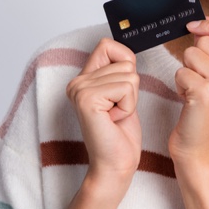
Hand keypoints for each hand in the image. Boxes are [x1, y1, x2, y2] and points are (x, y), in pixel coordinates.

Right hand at [65, 38, 141, 186]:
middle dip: (131, 88)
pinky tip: (114, 120)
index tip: (121, 89)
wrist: (115, 164)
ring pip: (129, 75)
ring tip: (115, 116)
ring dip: (130, 99)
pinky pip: (126, 88)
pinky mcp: (87, 99)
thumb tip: (127, 53)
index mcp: (83, 79)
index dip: (124, 61)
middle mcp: (77, 82)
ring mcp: (80, 89)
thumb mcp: (122, 93)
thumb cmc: (120, 133)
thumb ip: (118, 71)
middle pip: (125, 62)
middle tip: (116, 111)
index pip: (107, 45)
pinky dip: (128, 106)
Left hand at [168, 18, 208, 165]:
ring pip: (191, 54)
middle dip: (192, 57)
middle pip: (206, 41)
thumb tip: (203, 24)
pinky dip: (179, 85)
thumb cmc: (206, 114)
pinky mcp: (206, 94)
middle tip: (197, 80)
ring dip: (185, 71)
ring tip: (194, 91)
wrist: (201, 151)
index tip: (197, 28)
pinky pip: (181, 72)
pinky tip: (188, 101)